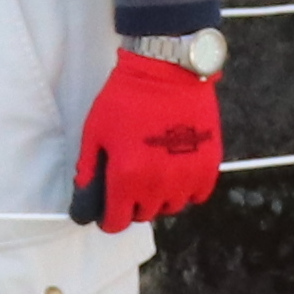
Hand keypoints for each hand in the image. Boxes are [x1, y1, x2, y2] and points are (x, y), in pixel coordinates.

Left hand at [71, 50, 222, 228]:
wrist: (167, 70)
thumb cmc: (125, 98)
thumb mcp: (94, 132)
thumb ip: (88, 171)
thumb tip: (84, 203)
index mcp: (126, 178)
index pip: (117, 223)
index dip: (109, 218)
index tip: (108, 208)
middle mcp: (158, 185)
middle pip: (143, 215)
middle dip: (133, 204)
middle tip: (130, 181)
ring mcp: (186, 177)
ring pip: (171, 207)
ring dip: (160, 198)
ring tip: (154, 174)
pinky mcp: (209, 166)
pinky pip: (197, 195)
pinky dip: (186, 188)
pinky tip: (177, 169)